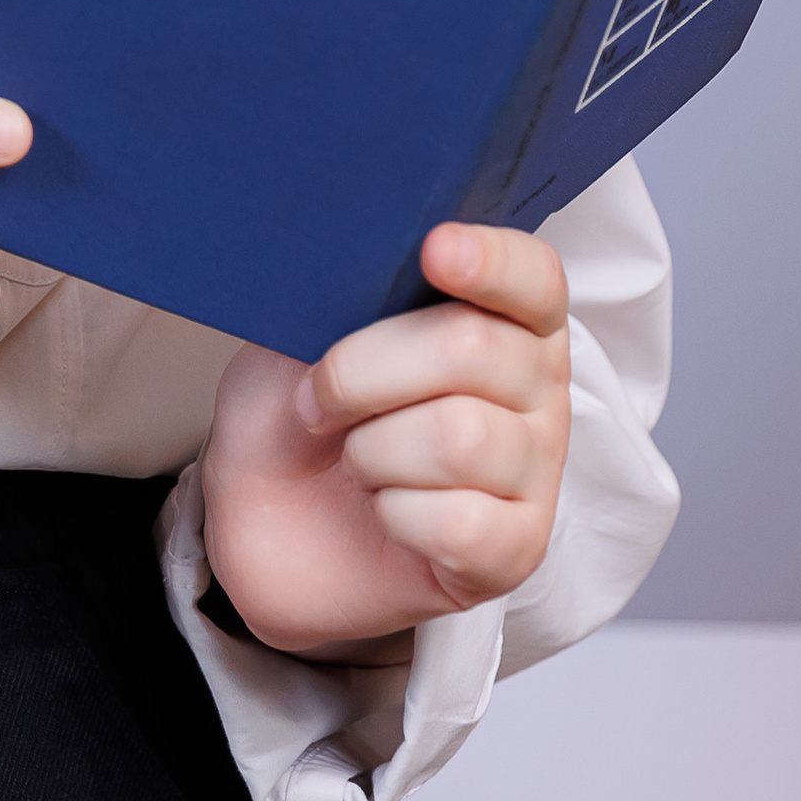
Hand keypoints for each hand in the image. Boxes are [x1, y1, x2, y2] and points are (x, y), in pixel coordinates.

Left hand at [197, 224, 570, 660]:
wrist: (262, 523)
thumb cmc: (297, 416)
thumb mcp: (299, 335)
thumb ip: (343, 295)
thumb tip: (363, 260)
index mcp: (501, 317)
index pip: (533, 275)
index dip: (491, 260)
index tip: (434, 250)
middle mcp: (537, 388)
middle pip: (473, 348)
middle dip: (361, 371)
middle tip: (318, 400)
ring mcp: (535, 472)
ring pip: (461, 438)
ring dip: (374, 451)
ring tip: (357, 460)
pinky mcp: (514, 551)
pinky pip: (460, 523)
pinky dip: (396, 515)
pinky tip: (385, 512)